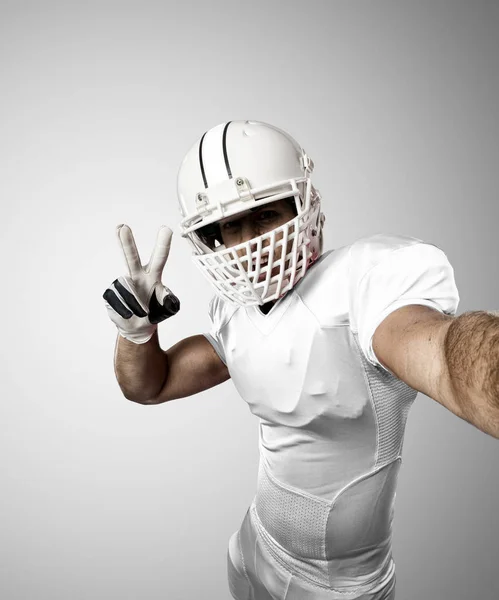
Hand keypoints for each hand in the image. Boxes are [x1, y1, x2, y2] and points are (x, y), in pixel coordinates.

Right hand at [103, 224, 179, 343]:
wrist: (137, 327)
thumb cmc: (153, 311)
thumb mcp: (167, 308)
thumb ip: (169, 301)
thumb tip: (167, 297)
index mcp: (153, 275)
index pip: (160, 258)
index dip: (163, 244)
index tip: (166, 229)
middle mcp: (137, 275)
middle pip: (132, 258)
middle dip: (127, 243)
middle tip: (122, 227)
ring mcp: (122, 284)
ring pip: (127, 294)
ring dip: (135, 307)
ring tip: (139, 311)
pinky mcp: (110, 294)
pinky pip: (119, 304)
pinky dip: (125, 312)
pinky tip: (128, 313)